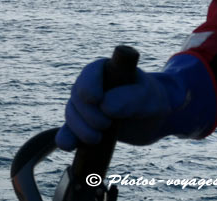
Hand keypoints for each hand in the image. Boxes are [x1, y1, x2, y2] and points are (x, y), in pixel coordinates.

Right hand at [56, 54, 216, 150]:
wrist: (150, 119)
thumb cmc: (150, 100)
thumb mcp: (148, 97)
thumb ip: (131, 98)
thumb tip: (105, 107)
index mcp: (105, 70)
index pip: (90, 73)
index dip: (89, 85)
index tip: (96, 100)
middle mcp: (89, 84)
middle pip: (78, 97)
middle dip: (88, 114)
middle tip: (106, 125)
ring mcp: (83, 105)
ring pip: (71, 114)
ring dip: (80, 128)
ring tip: (96, 139)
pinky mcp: (82, 124)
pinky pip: (68, 129)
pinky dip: (66, 137)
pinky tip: (68, 146)